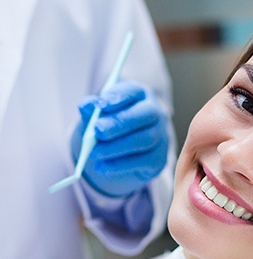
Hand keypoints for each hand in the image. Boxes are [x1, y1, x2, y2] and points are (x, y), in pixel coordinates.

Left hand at [71, 81, 169, 196]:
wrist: (124, 153)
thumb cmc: (111, 127)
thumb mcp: (98, 115)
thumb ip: (92, 110)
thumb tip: (85, 106)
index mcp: (141, 96)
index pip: (134, 91)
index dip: (118, 96)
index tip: (101, 104)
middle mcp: (156, 113)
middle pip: (145, 114)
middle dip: (120, 122)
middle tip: (98, 130)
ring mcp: (161, 137)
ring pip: (144, 139)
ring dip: (116, 147)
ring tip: (94, 152)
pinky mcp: (158, 159)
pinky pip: (142, 162)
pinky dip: (119, 165)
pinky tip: (102, 167)